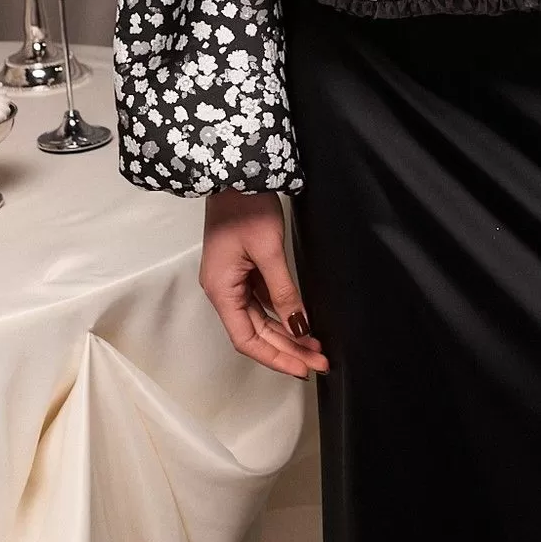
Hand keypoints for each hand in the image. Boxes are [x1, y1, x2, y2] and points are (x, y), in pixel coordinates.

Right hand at [199, 187, 330, 378]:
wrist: (237, 172)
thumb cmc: (246, 206)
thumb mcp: (269, 250)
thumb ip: (283, 291)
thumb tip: (299, 326)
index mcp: (221, 290)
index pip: (247, 340)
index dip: (275, 357)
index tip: (302, 368)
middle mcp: (223, 290)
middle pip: (255, 333)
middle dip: (287, 349)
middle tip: (319, 361)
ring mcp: (233, 280)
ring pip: (261, 319)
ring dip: (287, 334)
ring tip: (316, 347)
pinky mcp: (244, 269)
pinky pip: (263, 301)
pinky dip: (282, 313)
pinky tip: (302, 322)